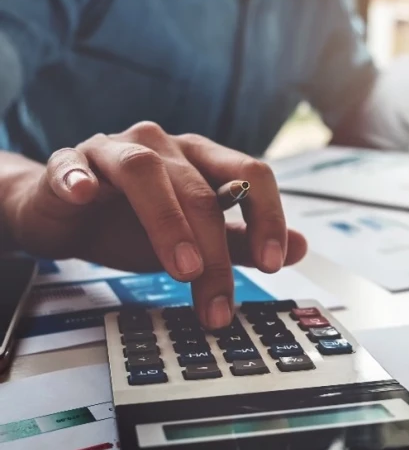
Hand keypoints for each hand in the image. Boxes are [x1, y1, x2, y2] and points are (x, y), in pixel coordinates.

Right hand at [7, 122, 306, 328]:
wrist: (68, 215)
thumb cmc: (133, 222)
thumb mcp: (195, 238)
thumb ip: (243, 241)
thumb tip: (300, 248)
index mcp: (200, 159)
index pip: (250, 174)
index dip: (267, 216)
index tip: (273, 263)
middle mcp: (162, 147)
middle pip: (199, 190)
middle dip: (215, 252)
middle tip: (219, 303)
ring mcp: (113, 151)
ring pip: (145, 172)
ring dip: (167, 221)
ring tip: (183, 268)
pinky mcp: (67, 164)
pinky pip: (71, 167)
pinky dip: (78, 179)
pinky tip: (84, 195)